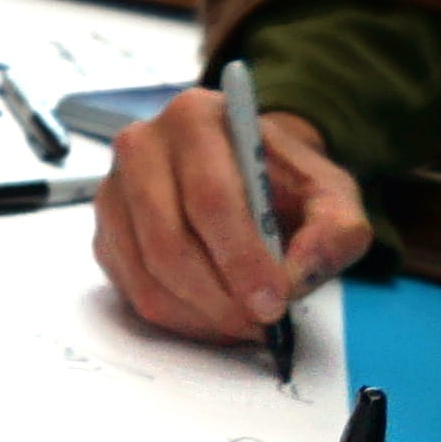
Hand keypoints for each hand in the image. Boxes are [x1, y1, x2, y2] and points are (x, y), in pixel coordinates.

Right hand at [92, 91, 370, 341]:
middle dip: (219, 296)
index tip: (273, 301)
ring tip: (242, 323)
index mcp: (195, 118)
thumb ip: (334, 228)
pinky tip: (215, 316)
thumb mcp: (330, 193)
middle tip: (259, 322)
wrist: (245, 176)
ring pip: (147, 275)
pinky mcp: (105, 236)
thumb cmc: (281, 183)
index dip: (241, 257)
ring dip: (199, 314)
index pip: (210, 197)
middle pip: (169, 242)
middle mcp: (141, 148)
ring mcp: (113, 195)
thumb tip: (296, 275)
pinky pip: (132, 292)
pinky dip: (178, 318)